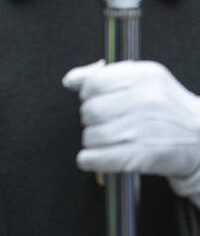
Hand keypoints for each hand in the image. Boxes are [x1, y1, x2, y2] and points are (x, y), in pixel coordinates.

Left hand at [63, 60, 199, 200]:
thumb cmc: (166, 107)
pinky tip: (90, 159)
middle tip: (104, 122)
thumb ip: (103, 75)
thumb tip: (69, 80)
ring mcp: (144, 129)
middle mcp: (144, 101)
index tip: (96, 100)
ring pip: (92, 135)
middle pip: (90, 110)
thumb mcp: (143, 80)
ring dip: (91, 140)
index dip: (89, 94)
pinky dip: (89, 160)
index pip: (93, 84)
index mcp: (144, 76)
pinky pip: (100, 158)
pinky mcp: (143, 155)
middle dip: (90, 119)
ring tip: (105, 139)